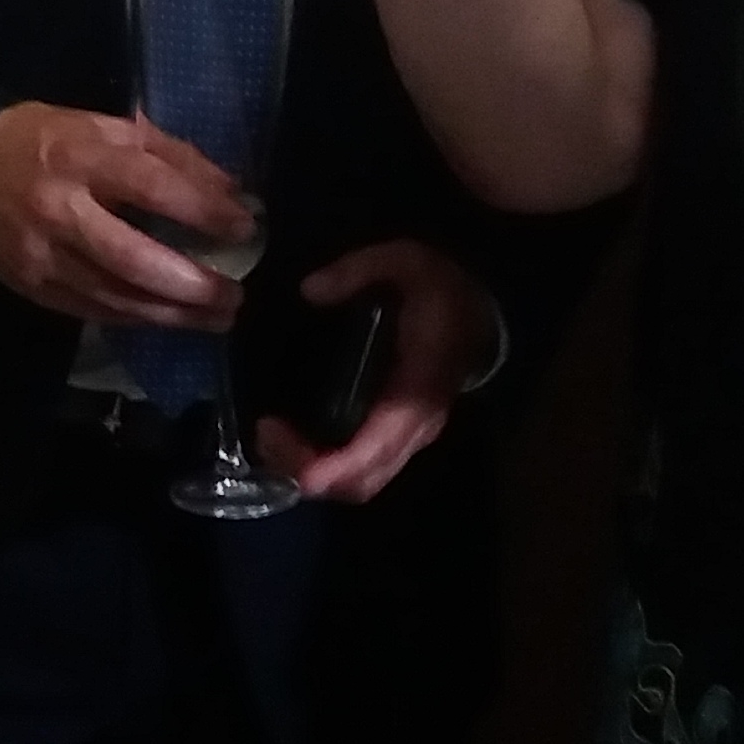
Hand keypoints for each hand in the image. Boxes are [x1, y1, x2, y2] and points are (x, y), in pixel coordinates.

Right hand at [0, 101, 256, 328]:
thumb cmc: (40, 139)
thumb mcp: (99, 126)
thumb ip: (164, 152)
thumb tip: (229, 190)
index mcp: (77, 156)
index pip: (150, 186)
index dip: (203, 209)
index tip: (244, 226)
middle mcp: (58, 210)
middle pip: (134, 259)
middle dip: (192, 285)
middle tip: (235, 296)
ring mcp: (42, 255)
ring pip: (117, 297)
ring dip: (174, 315)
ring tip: (216, 318)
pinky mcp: (32, 287)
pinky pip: (94, 311)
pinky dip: (138, 318)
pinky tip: (168, 319)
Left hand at [252, 238, 498, 504]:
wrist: (478, 306)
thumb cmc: (439, 288)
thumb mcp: (404, 262)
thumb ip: (358, 271)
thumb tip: (310, 290)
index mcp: (418, 389)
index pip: (378, 446)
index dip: (338, 467)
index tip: (299, 472)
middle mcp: (415, 426)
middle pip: (363, 480)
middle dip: (309, 472)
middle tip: (265, 433)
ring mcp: (408, 435)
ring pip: (361, 481)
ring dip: (312, 472)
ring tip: (269, 434)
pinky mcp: (397, 433)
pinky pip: (361, 466)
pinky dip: (324, 465)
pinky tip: (290, 436)